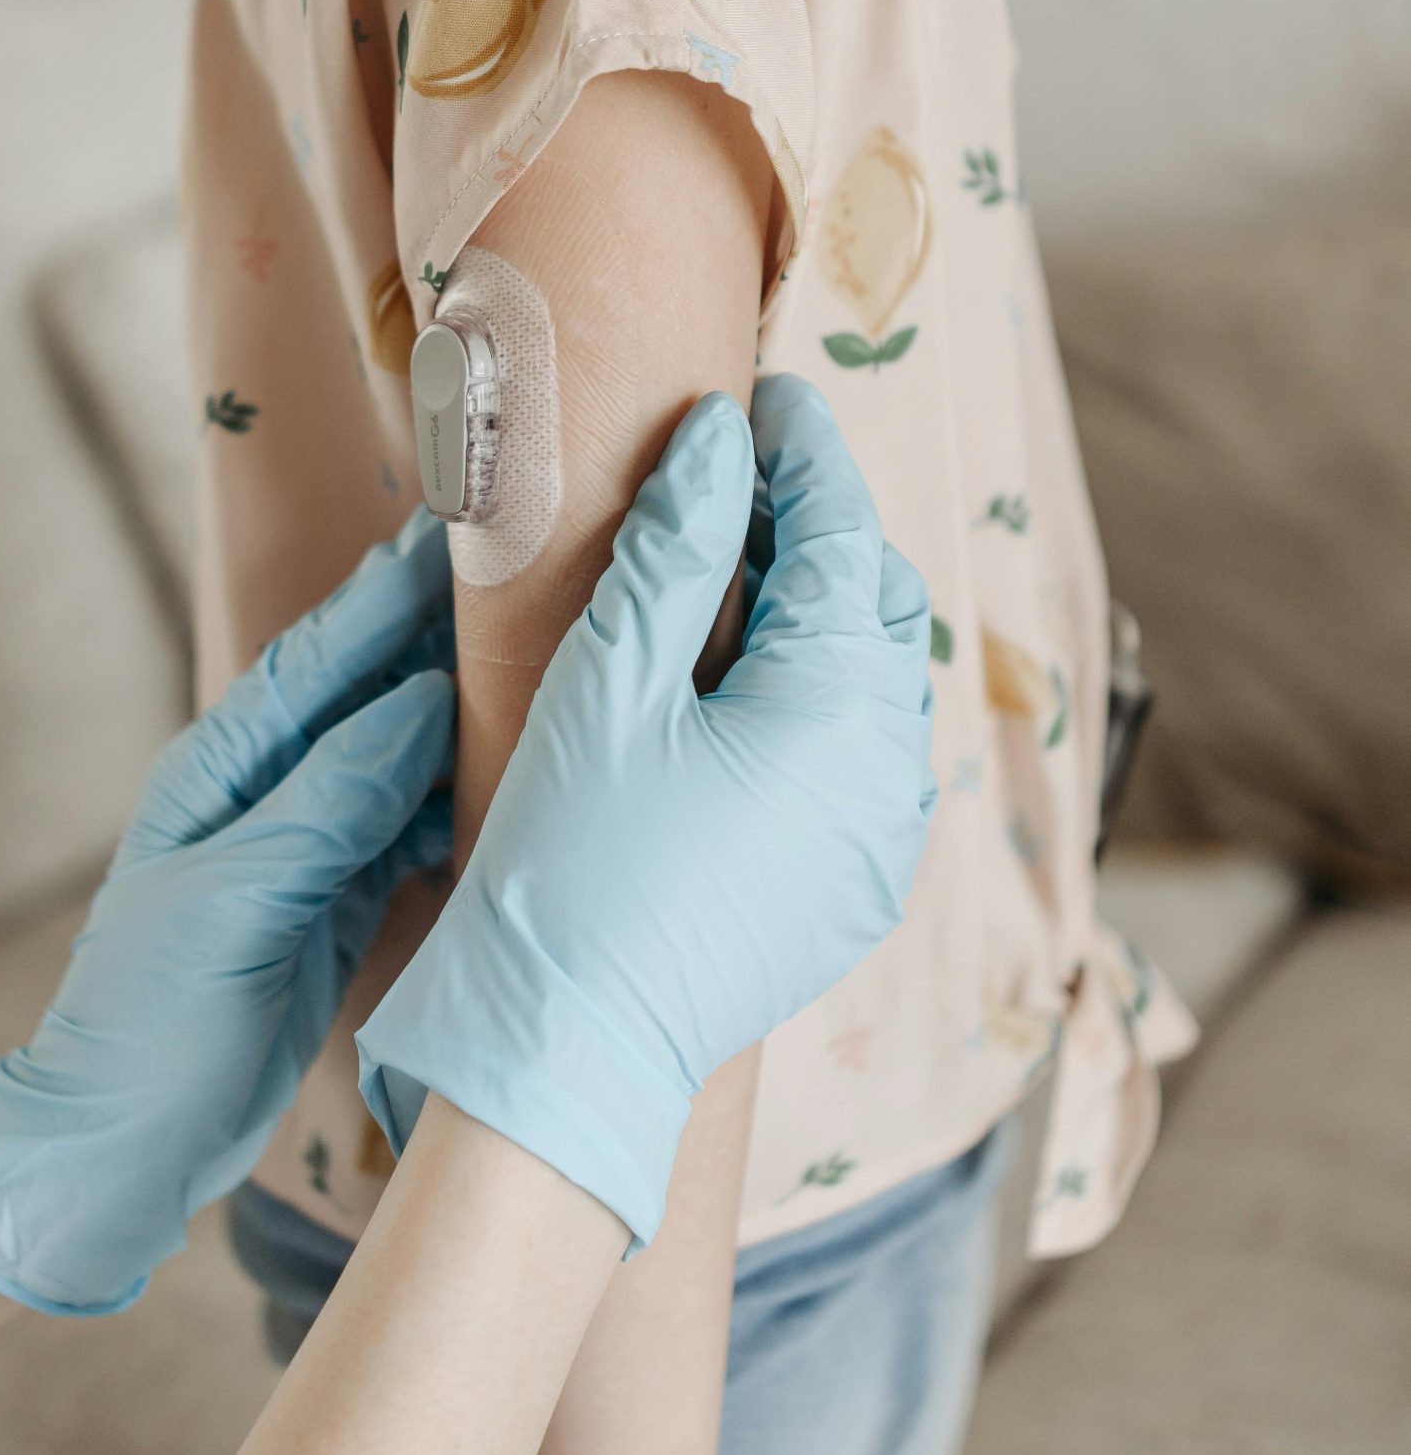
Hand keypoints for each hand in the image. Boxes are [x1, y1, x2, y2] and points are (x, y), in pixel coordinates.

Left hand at [0, 509, 456, 1314]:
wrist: (118, 1146)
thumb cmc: (148, 1020)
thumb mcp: (237, 898)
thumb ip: (331, 798)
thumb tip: (422, 701)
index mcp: (222, 768)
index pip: (321, 656)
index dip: (389, 592)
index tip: (460, 529)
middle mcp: (267, 792)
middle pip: (369, 692)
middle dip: (440, 633)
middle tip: (528, 573)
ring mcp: (304, 848)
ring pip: (399, 759)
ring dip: (463, 711)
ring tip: (545, 660)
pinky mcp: (335, 904)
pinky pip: (408, 830)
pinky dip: (460, 800)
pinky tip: (517, 778)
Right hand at [357, 375, 935, 1249]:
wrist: (565, 1055)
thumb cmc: (569, 861)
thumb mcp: (608, 680)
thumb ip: (676, 546)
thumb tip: (720, 438)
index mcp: (837, 704)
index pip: (841, 533)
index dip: (804, 454)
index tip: (763, 399)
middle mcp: (890, 769)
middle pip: (879, 602)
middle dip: (825, 527)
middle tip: (742, 479)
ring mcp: (882, 837)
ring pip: (882, 681)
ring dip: (828, 611)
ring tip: (740, 571)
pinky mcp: (856, 887)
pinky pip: (868, 755)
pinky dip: (826, 694)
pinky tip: (748, 681)